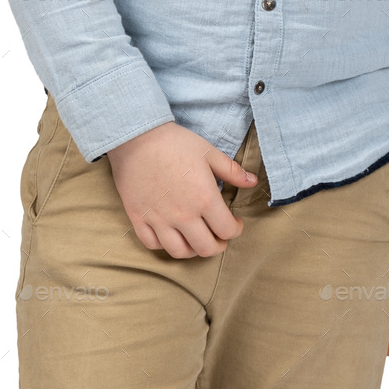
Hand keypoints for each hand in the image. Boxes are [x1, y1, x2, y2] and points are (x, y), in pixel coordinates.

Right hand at [107, 121, 256, 257]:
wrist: (135, 136)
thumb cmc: (174, 142)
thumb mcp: (208, 152)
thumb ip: (232, 171)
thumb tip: (252, 182)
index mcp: (205, 198)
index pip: (227, 230)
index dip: (236, 229)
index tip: (235, 222)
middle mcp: (183, 215)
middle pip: (206, 248)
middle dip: (218, 245)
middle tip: (219, 236)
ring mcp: (159, 219)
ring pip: (180, 252)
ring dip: (193, 250)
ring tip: (196, 239)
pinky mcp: (138, 217)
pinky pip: (152, 244)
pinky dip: (163, 245)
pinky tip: (170, 234)